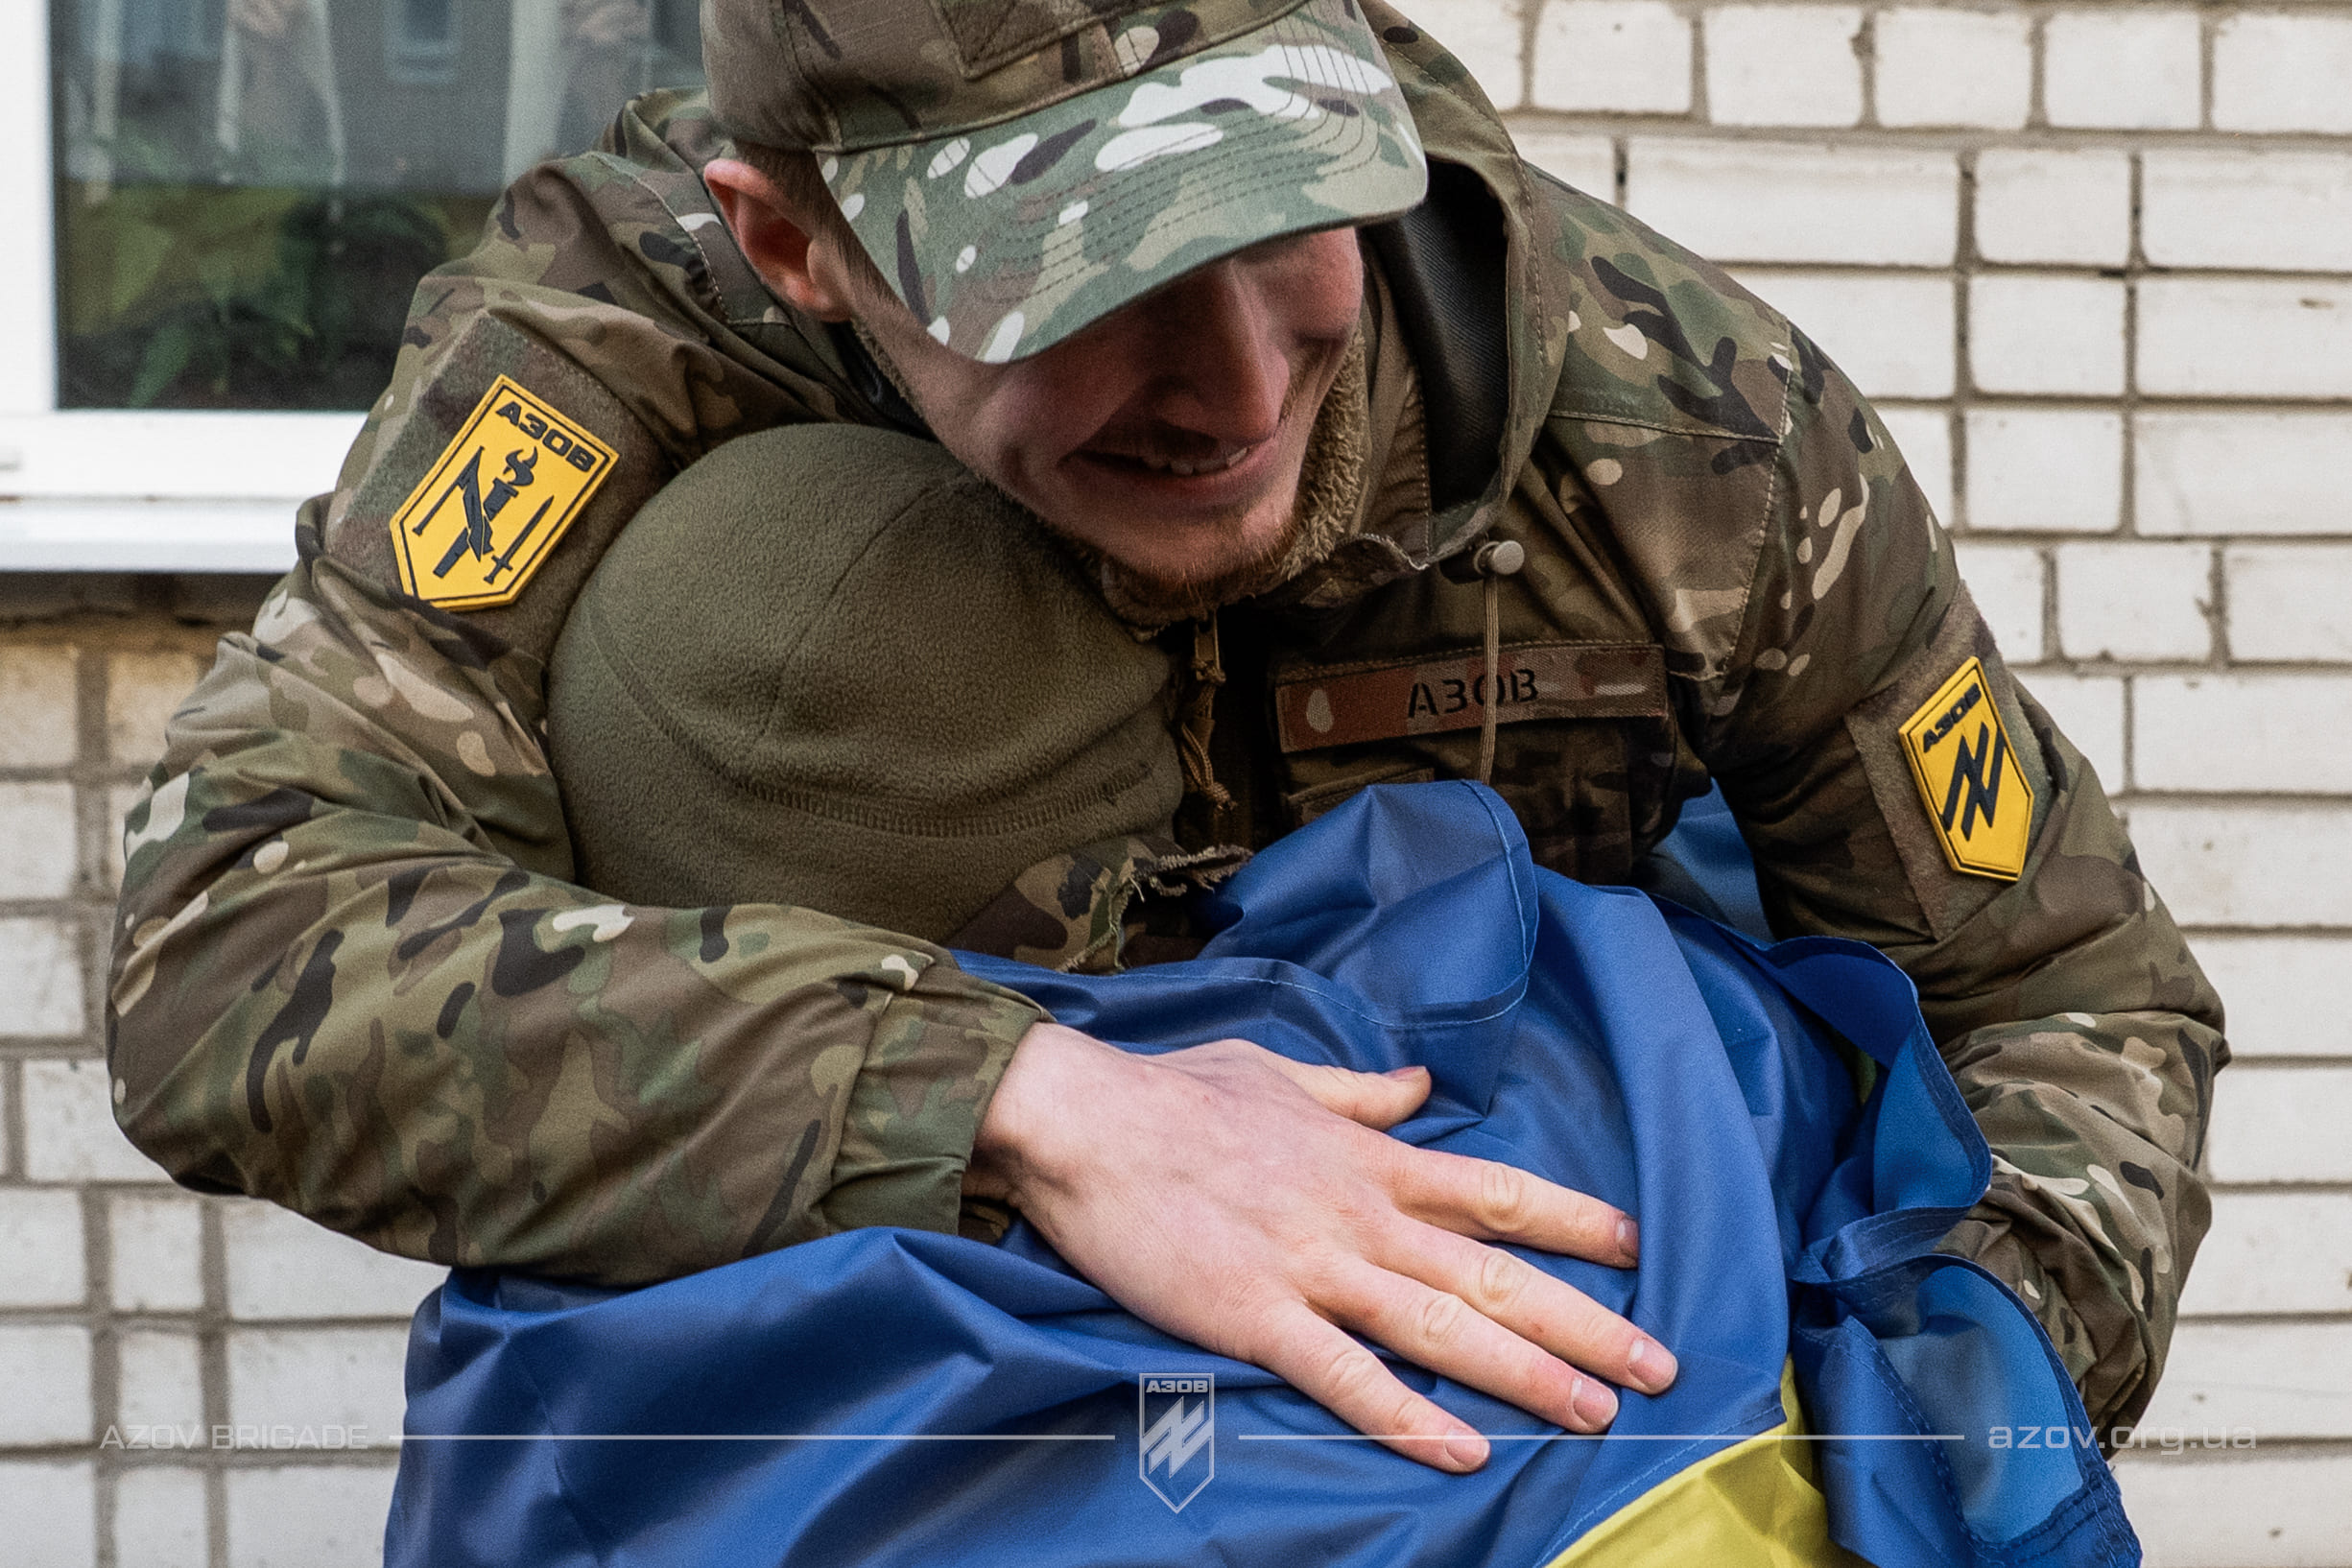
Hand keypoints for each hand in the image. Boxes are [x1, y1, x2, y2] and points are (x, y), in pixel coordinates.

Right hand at [967, 1023, 1676, 1470]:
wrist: (1082, 1121)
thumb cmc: (1174, 1092)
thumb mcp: (1280, 1070)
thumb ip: (1359, 1089)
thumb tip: (1419, 1086)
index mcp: (1367, 1158)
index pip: (1495, 1191)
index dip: (1571, 1221)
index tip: (1637, 1248)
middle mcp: (1359, 1214)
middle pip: (1493, 1273)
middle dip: (1584, 1320)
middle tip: (1661, 1363)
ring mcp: (1310, 1267)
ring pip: (1439, 1328)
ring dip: (1526, 1374)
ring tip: (1598, 1413)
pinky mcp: (1254, 1316)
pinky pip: (1344, 1376)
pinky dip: (1407, 1417)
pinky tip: (1463, 1451)